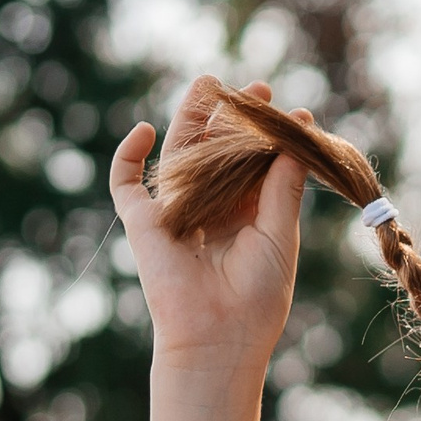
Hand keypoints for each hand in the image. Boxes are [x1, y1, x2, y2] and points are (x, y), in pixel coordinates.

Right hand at [110, 75, 310, 372]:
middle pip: (220, 153)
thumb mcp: (279, 235)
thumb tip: (294, 139)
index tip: (294, 112)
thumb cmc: (256, 297)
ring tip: (208, 82)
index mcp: (248, 217)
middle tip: (256, 86)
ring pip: (180, 155)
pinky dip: (129, 155)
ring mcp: (176, 213)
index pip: (258, 167)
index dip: (272, 139)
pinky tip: (145, 129)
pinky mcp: (143, 222)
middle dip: (234, 119)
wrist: (218, 338)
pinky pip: (126, 183)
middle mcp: (212, 211)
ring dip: (190, 118)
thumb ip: (283, 187)